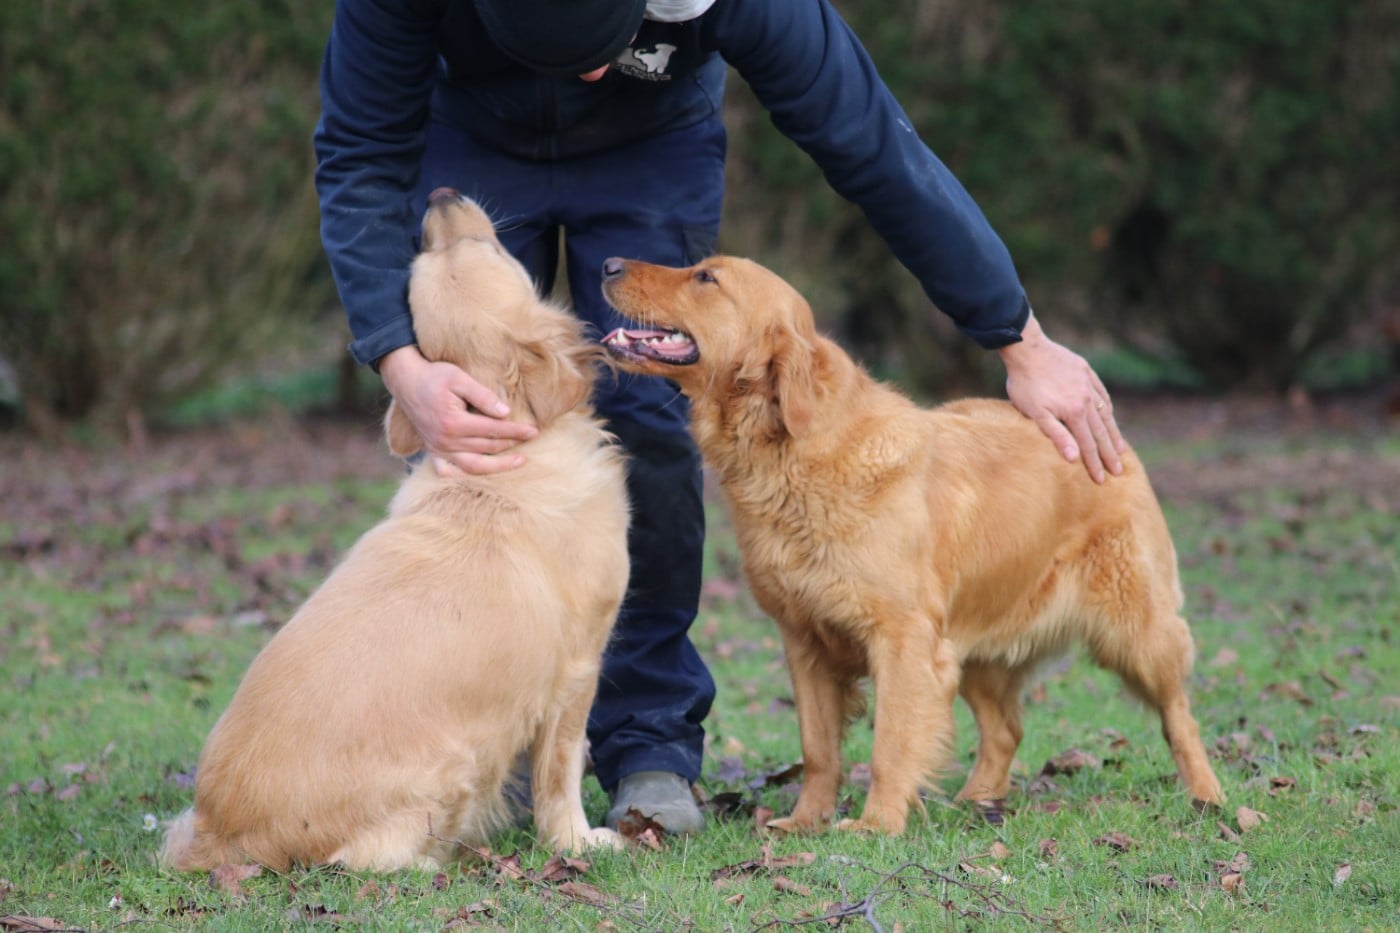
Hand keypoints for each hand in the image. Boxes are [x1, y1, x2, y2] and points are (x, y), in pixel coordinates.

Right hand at [378, 346, 537, 475]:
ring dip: (498, 466)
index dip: (516, 431)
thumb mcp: (460, 378)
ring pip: (473, 466)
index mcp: (454, 423)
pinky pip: (448, 471)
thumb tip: (506, 414)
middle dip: (512, 444)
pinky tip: (482, 473)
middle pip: (487, 448)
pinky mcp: (432, 451)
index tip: (534, 431)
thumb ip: (483, 396)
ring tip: (518, 460)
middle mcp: (445, 441)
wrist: (406, 381)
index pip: (494, 430)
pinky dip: (464, 475)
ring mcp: (437, 449)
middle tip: (531, 439)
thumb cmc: (434, 376)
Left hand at [998, 315, 1125, 483]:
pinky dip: (1107, 407)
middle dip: (1110, 454)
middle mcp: (1087, 399)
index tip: (1102, 480)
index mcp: (1074, 412)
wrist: (1026, 347)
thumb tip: (1073, 457)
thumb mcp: (1035, 413)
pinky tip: (1110, 415)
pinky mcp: (1085, 371)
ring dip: (1113, 433)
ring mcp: (1088, 384)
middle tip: (1119, 472)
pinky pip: (1101, 394)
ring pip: (1105, 413)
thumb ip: (1056, 434)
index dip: (1095, 464)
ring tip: (1120, 449)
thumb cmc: (1025, 384)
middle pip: (1101, 432)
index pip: (1088, 444)